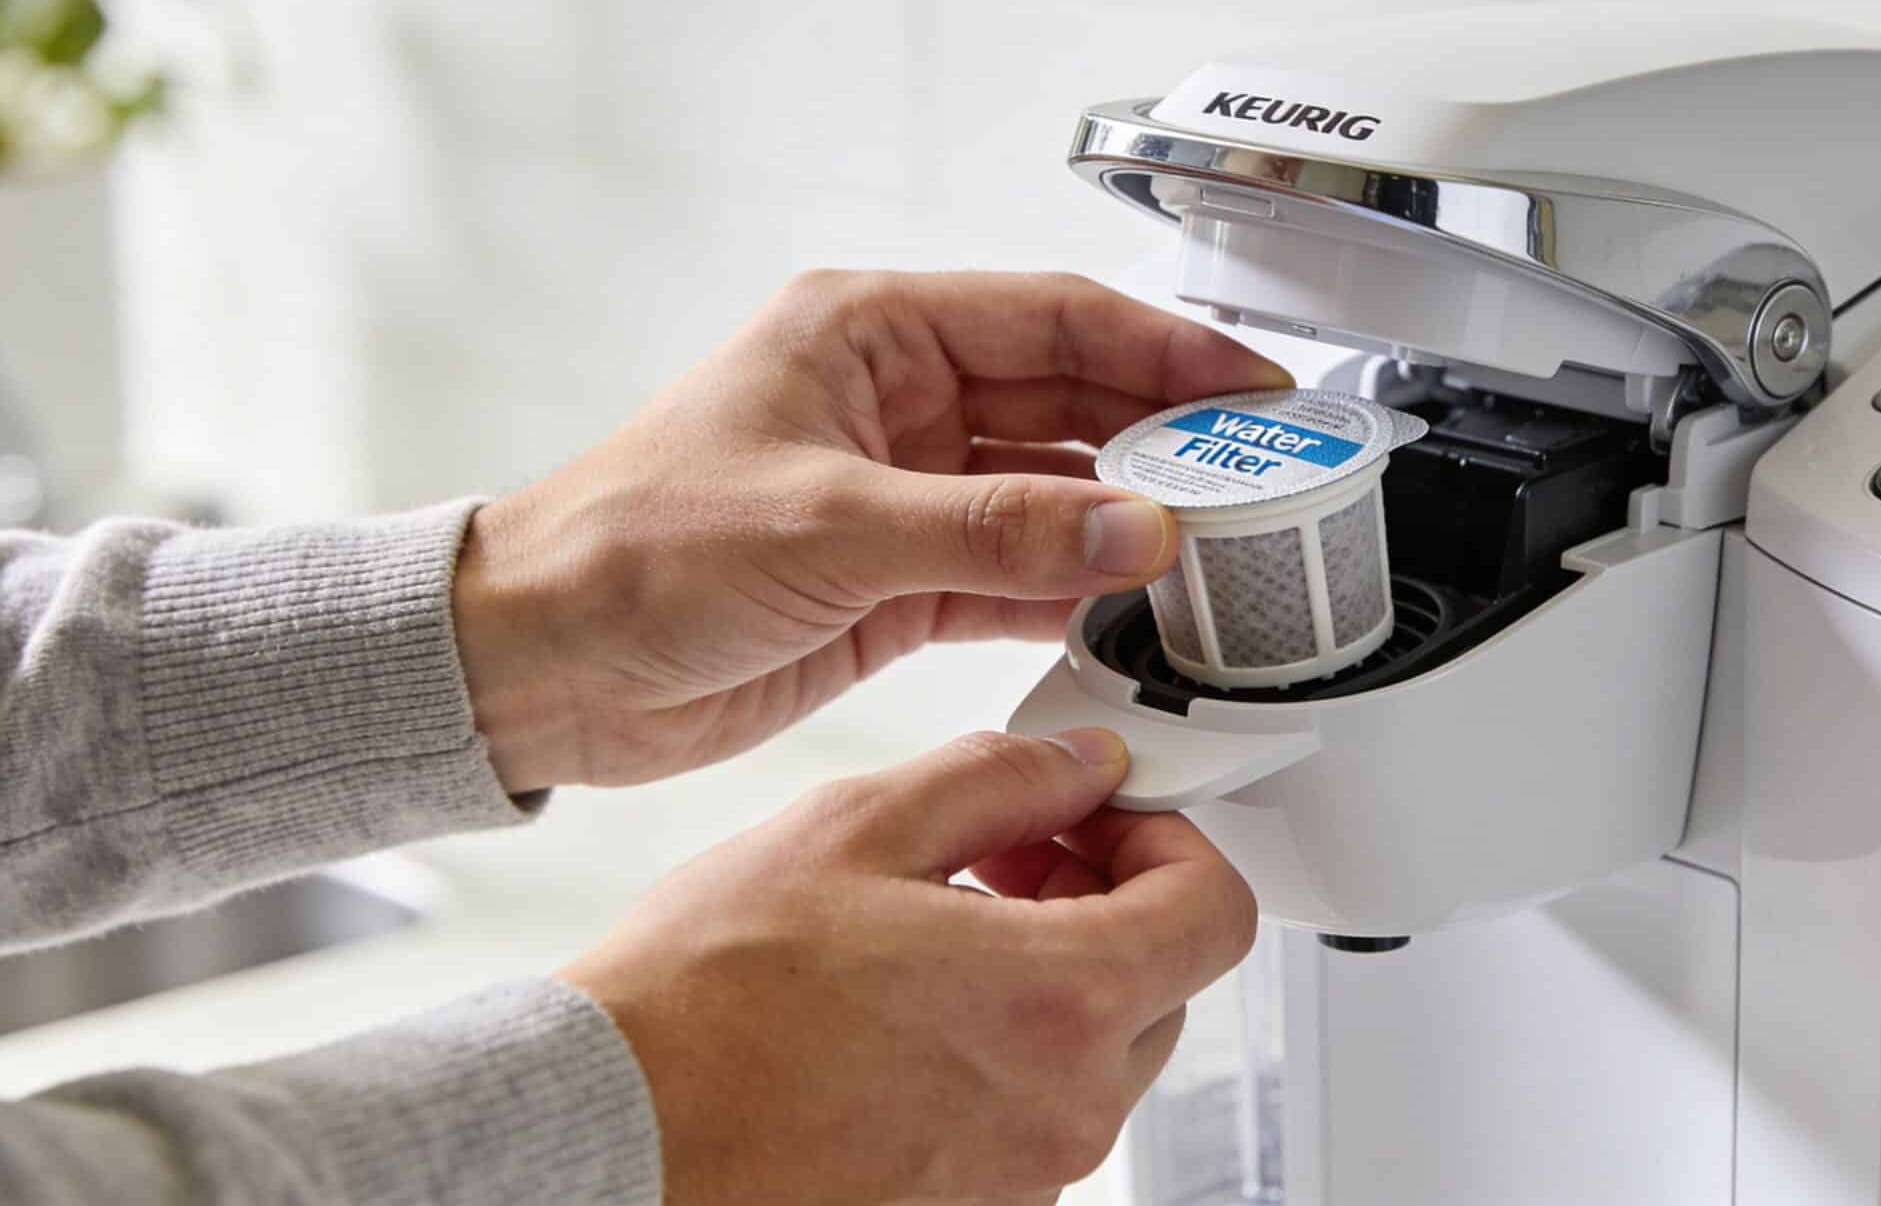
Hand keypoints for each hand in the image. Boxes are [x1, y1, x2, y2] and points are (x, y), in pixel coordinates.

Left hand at [453, 270, 1290, 790]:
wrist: (534, 665)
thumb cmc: (626, 549)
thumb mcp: (830, 526)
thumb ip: (997, 530)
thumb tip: (1134, 527)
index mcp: (870, 332)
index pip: (1056, 318)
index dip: (1166, 350)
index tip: (1251, 390)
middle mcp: (894, 403)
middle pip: (1069, 400)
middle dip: (1165, 437)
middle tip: (1262, 474)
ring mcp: (901, 496)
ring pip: (1052, 493)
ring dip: (1128, 522)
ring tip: (1219, 550)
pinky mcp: (893, 584)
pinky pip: (1016, 575)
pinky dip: (1076, 593)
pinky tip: (1135, 611)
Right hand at [559, 727, 1257, 1205]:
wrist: (614, 1129)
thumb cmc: (708, 998)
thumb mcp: (860, 827)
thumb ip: (1002, 780)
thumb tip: (1080, 765)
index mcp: (1062, 1001)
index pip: (1217, 910)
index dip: (1169, 839)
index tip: (1098, 816)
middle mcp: (1065, 1107)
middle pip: (1164, 980)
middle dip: (1104, 899)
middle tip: (1007, 856)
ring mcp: (1023, 1174)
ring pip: (1097, 1049)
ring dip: (1051, 972)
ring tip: (936, 927)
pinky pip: (1031, 1111)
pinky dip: (1002, 1046)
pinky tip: (906, 1006)